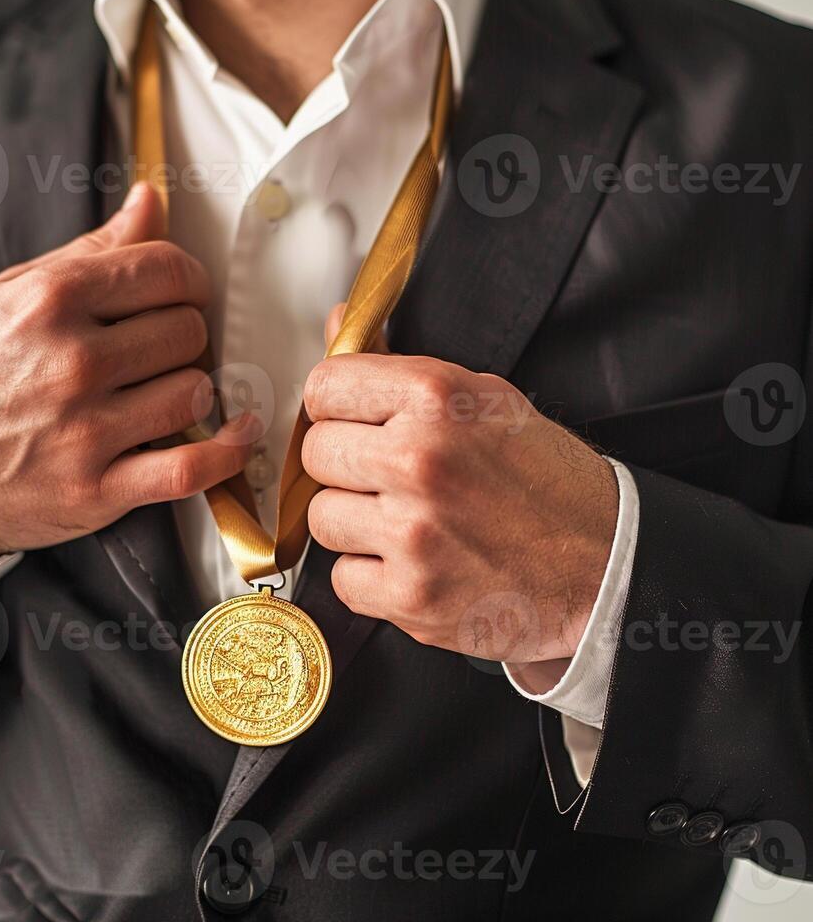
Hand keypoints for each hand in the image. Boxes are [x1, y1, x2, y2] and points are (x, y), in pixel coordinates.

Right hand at [0, 182, 258, 560]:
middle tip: (161, 349)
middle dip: (184, 335)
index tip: (181, 294)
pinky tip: (237, 433)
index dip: (186, 280)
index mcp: (50, 300)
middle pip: (188, 329)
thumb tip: (150, 201)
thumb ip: (90, 252)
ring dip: (191, 390)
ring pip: (195, 391)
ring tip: (163, 391)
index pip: (165, 269)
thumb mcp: (7, 295)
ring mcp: (86, 430)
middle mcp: (71, 361)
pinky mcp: (97, 488)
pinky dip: (228, 452)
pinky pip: (192, 468)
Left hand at [302, 314, 617, 691]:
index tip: (352, 421)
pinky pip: (342, 578)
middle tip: (386, 477)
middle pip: (315, 453)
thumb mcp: (484, 398)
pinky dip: (370, 576)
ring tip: (405, 522)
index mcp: (435, 397)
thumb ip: (400, 365)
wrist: (605, 565)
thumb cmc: (547, 480)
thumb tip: (340, 325)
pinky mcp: (411, 596)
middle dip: (344, 465)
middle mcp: (419, 460)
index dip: (335, 406)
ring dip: (355, 523)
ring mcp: (412, 533)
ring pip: (321, 519)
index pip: (324, 386)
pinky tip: (412, 563)